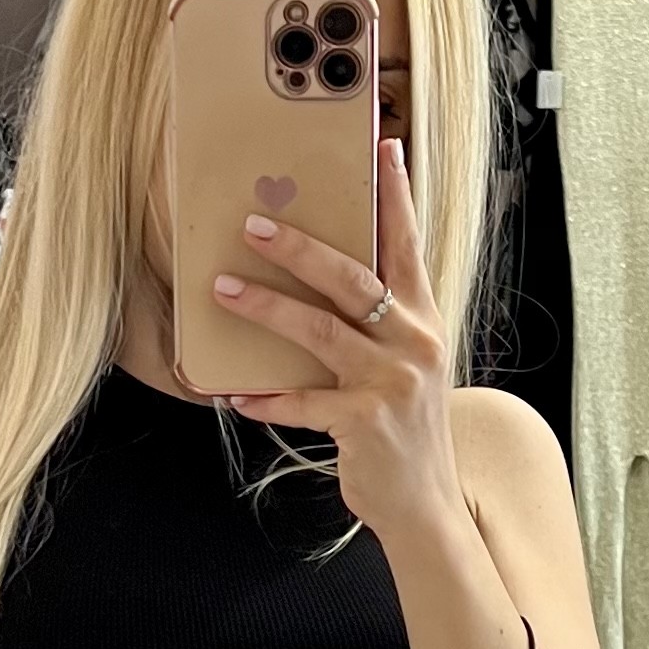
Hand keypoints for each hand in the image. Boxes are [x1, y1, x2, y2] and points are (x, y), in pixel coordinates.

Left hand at [209, 136, 466, 544]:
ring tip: (223, 289)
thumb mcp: (404, 366)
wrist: (425, 503)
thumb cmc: (403, 428)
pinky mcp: (364, 422)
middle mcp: (411, 342)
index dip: (395, 195)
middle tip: (254, 225)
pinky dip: (266, 399)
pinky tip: (234, 395)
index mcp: (421, 319)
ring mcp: (390, 381)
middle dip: (301, 248)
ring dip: (266, 308)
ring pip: (321, 330)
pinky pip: (302, 402)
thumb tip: (322, 286)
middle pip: (352, 278)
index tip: (383, 146)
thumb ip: (377, 324)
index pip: (408, 244)